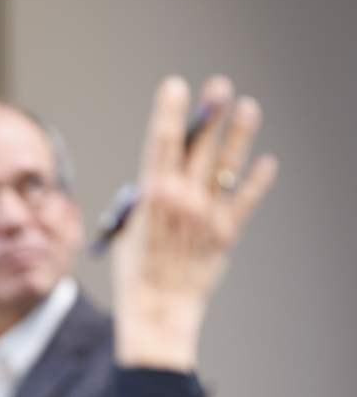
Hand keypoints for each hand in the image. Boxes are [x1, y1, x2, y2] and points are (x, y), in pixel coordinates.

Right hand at [113, 74, 277, 372]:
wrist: (156, 310)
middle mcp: (181, 200)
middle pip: (199, 148)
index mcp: (152, 196)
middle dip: (209, 115)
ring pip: (226, 168)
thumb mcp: (129, 230)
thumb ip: (146, 201)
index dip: (169, 112)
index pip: (161, 144)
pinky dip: (257, 182)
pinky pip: (245, 202)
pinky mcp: (224, 234)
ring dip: (238, 137)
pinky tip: (266, 163)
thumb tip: (161, 179)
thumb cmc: (136, 273)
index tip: (175, 87)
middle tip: (220, 87)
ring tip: (248, 110)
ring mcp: (206, 216)